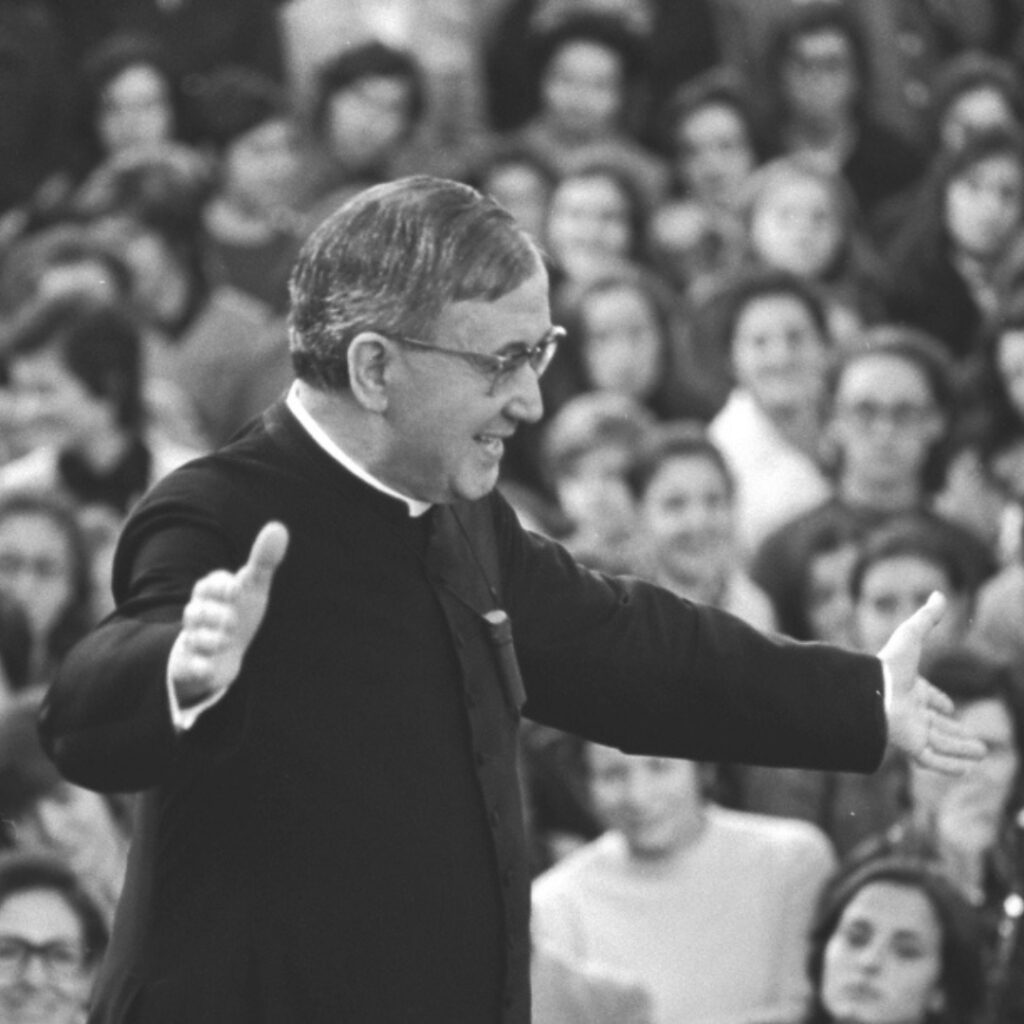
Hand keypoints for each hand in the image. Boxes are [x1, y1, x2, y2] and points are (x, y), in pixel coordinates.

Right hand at [169, 521, 288, 705]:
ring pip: (195, 637)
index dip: (223, 588)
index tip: (237, 591)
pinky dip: (199, 667)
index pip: (210, 584)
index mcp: (208, 591)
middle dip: (219, 616)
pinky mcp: (190, 665)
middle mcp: (196, 614)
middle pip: (198, 611)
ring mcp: (191, 640)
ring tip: (225, 640)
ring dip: (212, 640)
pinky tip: (208, 667)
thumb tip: (278, 527)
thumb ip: (263, 560)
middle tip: (232, 622)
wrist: (225, 653)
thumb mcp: (252, 587)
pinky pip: (190, 666)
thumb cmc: (240, 611)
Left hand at [879, 591, 985, 773]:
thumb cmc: (889, 665)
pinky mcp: (909, 746)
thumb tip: (940, 594)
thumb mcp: (911, 636)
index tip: (949, 708)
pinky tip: (967, 769)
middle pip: (935, 724)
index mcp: (907, 688)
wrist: (870, 694)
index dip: (937, 702)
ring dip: (961, 749)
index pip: (926, 698)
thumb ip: (926, 618)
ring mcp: (909, 730)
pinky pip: (933, 760)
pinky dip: (950, 765)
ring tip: (983, 754)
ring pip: (939, 743)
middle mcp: (909, 711)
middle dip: (955, 732)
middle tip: (977, 741)